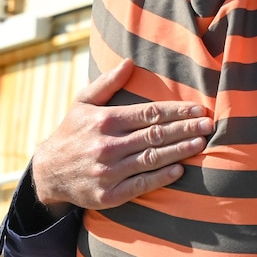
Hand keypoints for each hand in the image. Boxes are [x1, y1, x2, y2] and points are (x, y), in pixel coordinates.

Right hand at [31, 59, 212, 211]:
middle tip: (209, 125)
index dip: (177, 111)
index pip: (149, 113)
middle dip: (185, 129)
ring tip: (201, 143)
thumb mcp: (82, 103)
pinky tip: (180, 170)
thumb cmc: (72, 133)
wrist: (47, 173)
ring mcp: (108, 171)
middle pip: (155, 135)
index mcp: (104, 120)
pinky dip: (162, 177)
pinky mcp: (109, 194)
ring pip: (152, 158)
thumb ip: (107, 83)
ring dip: (179, 151)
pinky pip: (141, 184)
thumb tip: (129, 62)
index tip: (199, 109)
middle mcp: (107, 145)